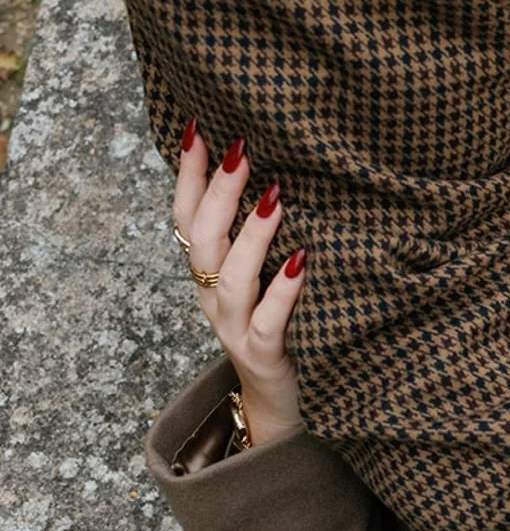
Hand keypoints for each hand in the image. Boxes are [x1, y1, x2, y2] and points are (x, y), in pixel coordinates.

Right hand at [174, 122, 307, 444]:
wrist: (280, 402)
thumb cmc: (278, 324)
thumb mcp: (262, 273)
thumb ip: (260, 232)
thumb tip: (279, 168)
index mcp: (208, 273)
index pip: (186, 216)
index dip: (187, 174)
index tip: (197, 129)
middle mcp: (212, 297)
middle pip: (201, 240)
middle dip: (218, 192)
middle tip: (241, 150)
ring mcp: (234, 328)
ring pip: (230, 278)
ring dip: (251, 235)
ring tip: (273, 197)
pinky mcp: (264, 355)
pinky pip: (267, 322)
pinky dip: (282, 291)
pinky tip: (301, 262)